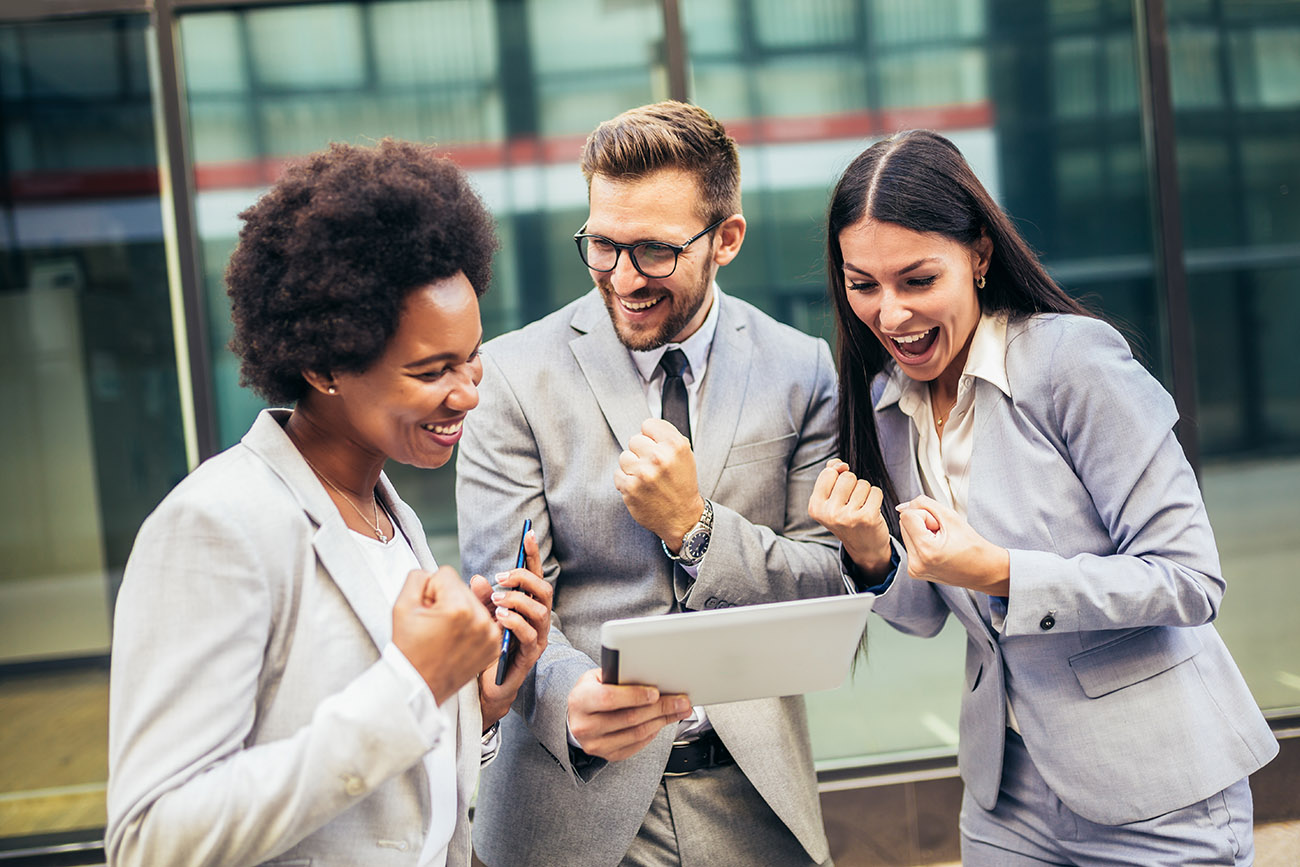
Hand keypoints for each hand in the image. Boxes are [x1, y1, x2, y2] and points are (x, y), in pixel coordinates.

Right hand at [392, 566, 500, 704]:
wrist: (417, 685)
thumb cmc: (408, 647)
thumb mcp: (401, 605)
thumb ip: (418, 577)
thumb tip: (436, 573)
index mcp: (458, 608)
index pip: (445, 574)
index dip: (430, 591)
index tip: (425, 612)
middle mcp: (480, 620)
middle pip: (462, 588)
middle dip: (446, 600)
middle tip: (434, 625)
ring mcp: (490, 635)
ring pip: (474, 603)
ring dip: (460, 612)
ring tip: (445, 634)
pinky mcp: (494, 646)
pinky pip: (483, 620)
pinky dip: (471, 627)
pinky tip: (456, 641)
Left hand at [474, 529, 552, 728]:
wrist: (485, 684)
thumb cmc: (485, 647)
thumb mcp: (479, 616)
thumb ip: (480, 598)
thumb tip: (478, 579)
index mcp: (526, 606)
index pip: (534, 576)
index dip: (532, 555)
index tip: (527, 534)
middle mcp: (536, 619)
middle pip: (544, 591)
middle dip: (524, 579)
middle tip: (500, 578)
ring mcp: (537, 637)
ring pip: (540, 611)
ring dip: (518, 600)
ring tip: (496, 601)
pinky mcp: (530, 655)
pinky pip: (530, 634)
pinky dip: (516, 622)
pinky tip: (499, 618)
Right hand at [567, 668, 691, 761]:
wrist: (576, 718)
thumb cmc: (590, 693)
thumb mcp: (596, 678)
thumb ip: (618, 677)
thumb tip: (651, 676)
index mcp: (580, 700)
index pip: (609, 698)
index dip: (635, 695)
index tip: (656, 692)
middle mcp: (585, 725)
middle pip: (629, 718)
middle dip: (660, 708)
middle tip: (680, 700)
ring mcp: (596, 744)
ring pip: (637, 733)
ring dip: (662, 721)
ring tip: (678, 710)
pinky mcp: (608, 755)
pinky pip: (637, 745)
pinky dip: (653, 732)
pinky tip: (662, 721)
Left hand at [614, 417, 702, 549]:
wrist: (682, 517)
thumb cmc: (682, 484)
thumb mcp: (685, 455)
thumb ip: (666, 436)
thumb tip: (645, 427)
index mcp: (675, 445)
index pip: (648, 425)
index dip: (651, 437)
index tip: (657, 448)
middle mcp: (659, 457)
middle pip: (634, 440)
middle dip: (642, 452)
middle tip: (653, 467)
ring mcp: (643, 473)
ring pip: (624, 457)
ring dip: (632, 467)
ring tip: (647, 479)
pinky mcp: (630, 488)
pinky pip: (618, 474)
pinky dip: (626, 482)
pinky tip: (641, 489)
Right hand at [807, 459, 891, 575]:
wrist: (864, 547)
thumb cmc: (847, 518)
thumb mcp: (832, 499)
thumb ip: (831, 476)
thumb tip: (840, 464)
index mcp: (815, 507)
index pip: (829, 473)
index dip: (838, 478)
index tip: (840, 495)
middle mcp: (829, 513)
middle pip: (847, 476)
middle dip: (853, 485)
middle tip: (852, 503)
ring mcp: (848, 517)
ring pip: (862, 483)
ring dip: (865, 492)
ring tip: (861, 508)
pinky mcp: (868, 518)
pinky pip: (875, 491)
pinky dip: (876, 497)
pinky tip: (871, 510)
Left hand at [896, 496, 1009, 594]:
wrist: (983, 570)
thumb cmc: (972, 546)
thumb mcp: (950, 516)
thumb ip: (924, 505)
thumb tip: (902, 507)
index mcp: (926, 550)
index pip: (907, 516)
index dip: (926, 515)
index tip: (939, 526)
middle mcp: (916, 563)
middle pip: (904, 525)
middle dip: (922, 523)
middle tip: (942, 533)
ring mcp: (914, 569)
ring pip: (906, 534)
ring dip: (921, 533)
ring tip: (941, 542)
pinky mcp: (914, 571)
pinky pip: (910, 546)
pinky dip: (921, 543)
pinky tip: (937, 549)